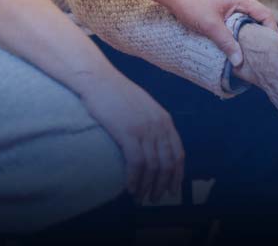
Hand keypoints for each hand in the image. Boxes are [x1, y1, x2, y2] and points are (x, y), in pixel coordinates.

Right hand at [77, 72, 184, 203]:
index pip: (178, 153)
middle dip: (163, 184)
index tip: (172, 189)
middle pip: (168, 163)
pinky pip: (137, 163)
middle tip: (154, 198)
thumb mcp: (143, 107)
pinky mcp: (128, 132)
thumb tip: (153, 145)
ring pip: (153, 166)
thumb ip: (153, 124)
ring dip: (147, 185)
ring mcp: (145, 129)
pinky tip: (130, 188)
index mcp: (165, 120)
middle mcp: (159, 126)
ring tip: (140, 198)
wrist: (98, 79)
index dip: (177, 174)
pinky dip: (135, 179)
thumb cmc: (116, 93)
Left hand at [164, 0, 277, 65]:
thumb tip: (239, 61)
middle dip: (260, 33)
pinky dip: (238, 26)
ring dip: (248, 30)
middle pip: (258, 15)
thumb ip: (227, 43)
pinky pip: (237, 14)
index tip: (272, 47)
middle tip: (261, 51)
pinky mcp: (222, 0)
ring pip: (247, 15)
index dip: (271, 31)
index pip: (265, 14)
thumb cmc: (190, 3)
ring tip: (248, 47)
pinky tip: (233, 38)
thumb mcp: (210, 26)